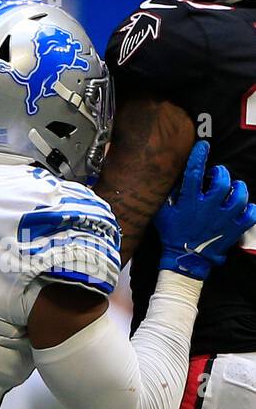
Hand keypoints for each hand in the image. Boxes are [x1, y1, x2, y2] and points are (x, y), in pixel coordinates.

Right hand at [155, 140, 255, 278]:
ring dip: (238, 189)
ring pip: (240, 195)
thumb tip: (175, 178)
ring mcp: (224, 219)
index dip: (199, 156)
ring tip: (233, 189)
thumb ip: (168, 196)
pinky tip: (244, 207)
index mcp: (189, 203)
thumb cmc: (172, 235)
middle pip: (223, 181)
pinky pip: (251, 214)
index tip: (203, 146)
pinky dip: (250, 208)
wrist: (185, 261)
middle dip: (222, 174)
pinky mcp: (235, 229)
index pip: (194, 173)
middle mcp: (208, 209)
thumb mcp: (162, 214)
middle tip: (217, 176)